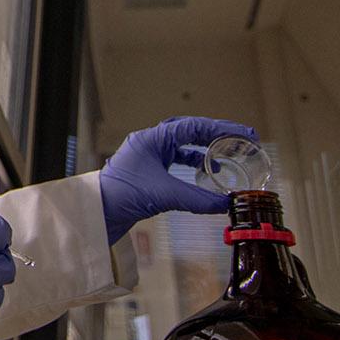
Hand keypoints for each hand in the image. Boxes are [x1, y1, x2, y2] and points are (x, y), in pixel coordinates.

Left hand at [99, 116, 258, 243]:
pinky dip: (192, 165)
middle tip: (239, 140)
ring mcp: (148, 157)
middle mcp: (150, 143)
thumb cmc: (121, 196)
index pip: (193, 126)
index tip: (243, 133)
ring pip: (182, 146)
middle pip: (189, 131)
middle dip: (215, 135)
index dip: (221, 128)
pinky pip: (175, 162)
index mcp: (152, 138)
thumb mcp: (165, 195)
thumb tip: (225, 204)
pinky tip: (205, 172)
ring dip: (204, 150)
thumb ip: (197, 198)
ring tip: (225, 158)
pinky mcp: (147, 172)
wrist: (96, 213)